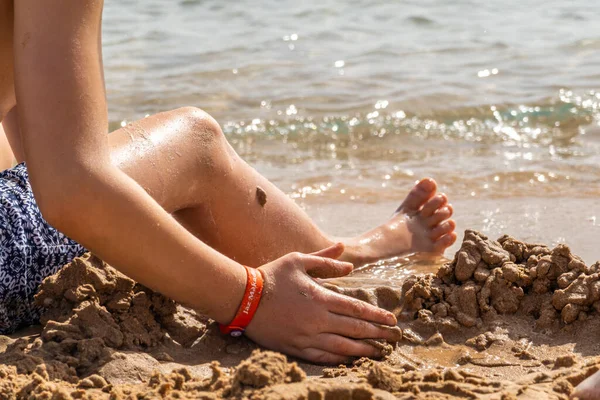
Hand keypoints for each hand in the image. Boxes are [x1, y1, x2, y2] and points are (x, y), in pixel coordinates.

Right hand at [244, 243, 401, 363]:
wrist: (242, 298)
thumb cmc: (272, 275)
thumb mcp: (299, 260)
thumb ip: (326, 261)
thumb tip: (349, 263)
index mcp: (321, 298)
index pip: (356, 309)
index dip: (376, 316)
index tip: (392, 320)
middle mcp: (317, 320)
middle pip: (354, 330)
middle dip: (377, 334)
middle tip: (394, 338)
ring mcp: (306, 337)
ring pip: (342, 348)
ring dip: (363, 350)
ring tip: (378, 352)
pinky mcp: (295, 348)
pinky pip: (321, 357)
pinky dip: (338, 359)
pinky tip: (349, 360)